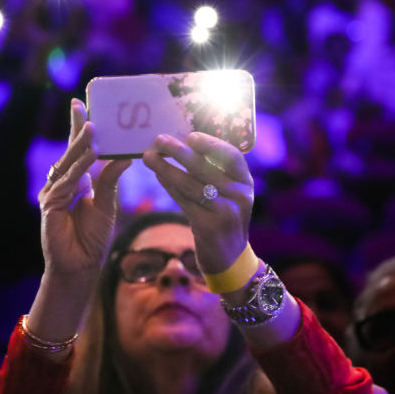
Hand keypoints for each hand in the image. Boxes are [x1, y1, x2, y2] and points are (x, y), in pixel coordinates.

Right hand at [38, 99, 130, 278]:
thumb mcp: (107, 203)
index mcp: (75, 180)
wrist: (80, 265)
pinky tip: (90, 159)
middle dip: (76, 129)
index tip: (80, 103)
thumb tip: (125, 154)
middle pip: (69, 151)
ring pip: (68, 164)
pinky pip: (66, 183)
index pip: (76, 148)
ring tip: (93, 129)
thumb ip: (110, 180)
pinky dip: (78, 170)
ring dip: (80, 146)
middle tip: (83, 107)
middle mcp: (62, 183)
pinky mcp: (49, 205)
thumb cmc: (93, 237)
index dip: (77, 127)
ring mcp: (53, 193)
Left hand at [143, 132, 253, 273]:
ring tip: (149, 156)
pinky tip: (158, 175)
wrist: (229, 258)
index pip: (232, 155)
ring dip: (167, 168)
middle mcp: (240, 196)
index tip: (189, 135)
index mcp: (245, 182)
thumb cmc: (222, 217)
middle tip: (159, 140)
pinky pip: (184, 201)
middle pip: (206, 168)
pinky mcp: (210, 227)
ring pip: (191, 184)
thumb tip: (181, 143)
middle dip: (180, 152)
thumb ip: (212, 172)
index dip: (210, 143)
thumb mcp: (227, 193)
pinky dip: (169, 186)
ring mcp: (226, 212)